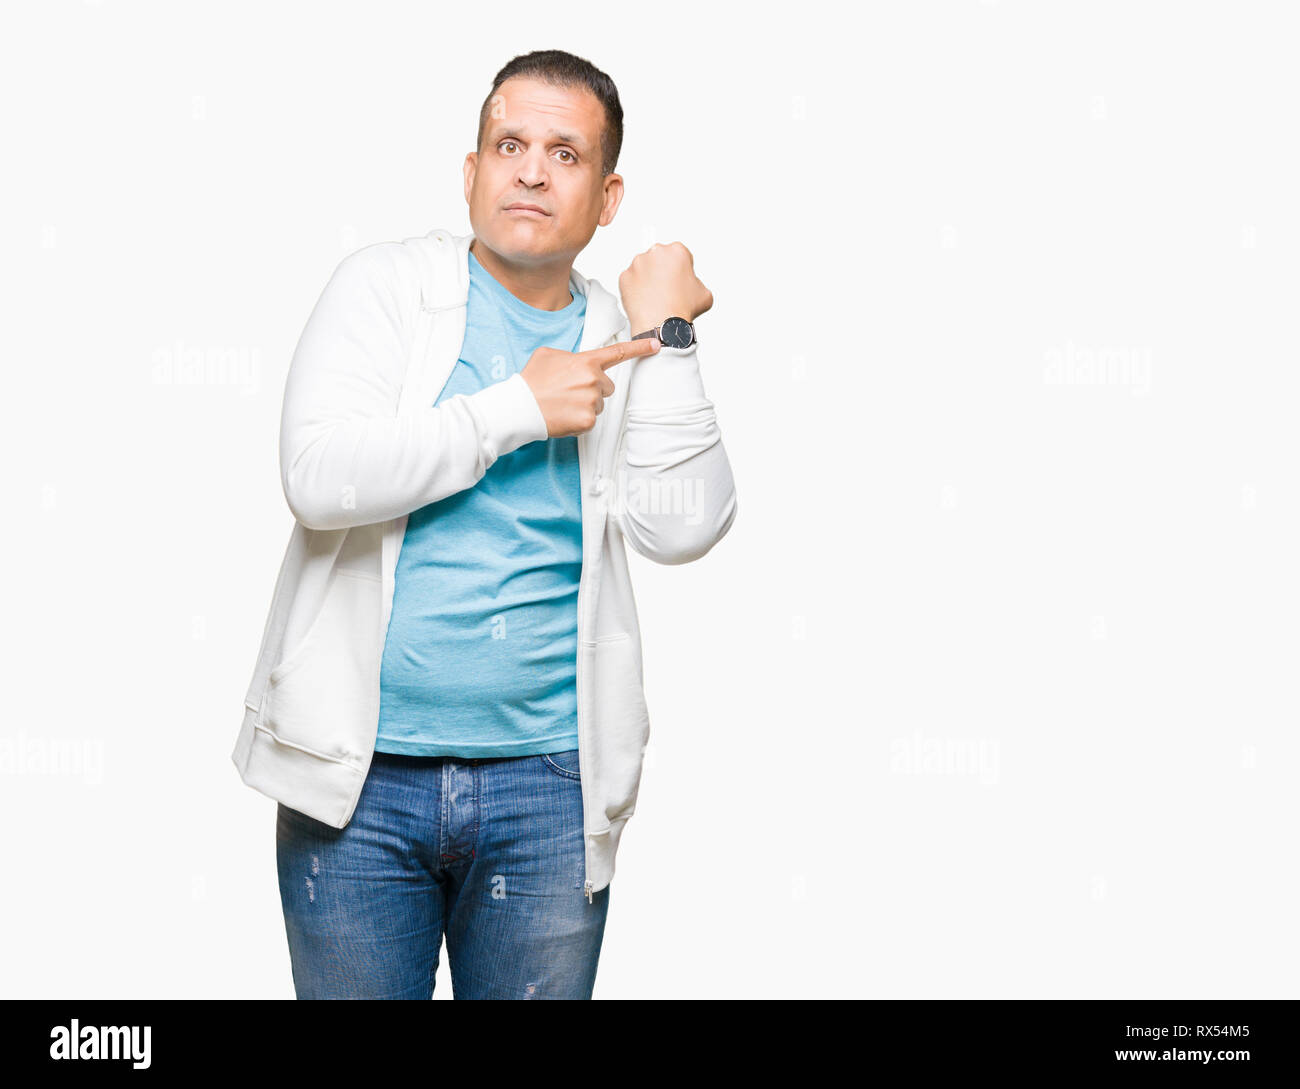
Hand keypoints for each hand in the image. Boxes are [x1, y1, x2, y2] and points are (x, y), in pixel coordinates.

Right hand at [520, 337, 660, 436]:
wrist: (520, 407)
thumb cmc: (532, 381)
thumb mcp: (548, 355)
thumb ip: (570, 356)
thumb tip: (576, 364)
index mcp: (586, 362)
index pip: (618, 353)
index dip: (640, 349)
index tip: (657, 345)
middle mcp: (593, 380)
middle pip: (607, 386)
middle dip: (593, 389)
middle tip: (570, 392)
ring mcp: (591, 401)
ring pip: (598, 404)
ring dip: (585, 405)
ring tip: (563, 404)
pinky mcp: (587, 421)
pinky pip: (590, 420)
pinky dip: (579, 420)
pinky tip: (563, 415)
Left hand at [619, 241, 713, 333]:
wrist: (661, 325)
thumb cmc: (681, 310)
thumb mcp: (704, 294)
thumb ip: (696, 283)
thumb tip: (691, 286)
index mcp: (677, 251)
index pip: (679, 255)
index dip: (681, 270)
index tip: (679, 280)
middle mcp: (656, 252)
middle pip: (659, 258)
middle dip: (662, 271)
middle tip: (667, 289)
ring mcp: (637, 264)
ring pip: (643, 268)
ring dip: (648, 278)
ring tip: (655, 297)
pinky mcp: (624, 276)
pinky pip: (631, 280)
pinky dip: (635, 288)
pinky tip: (644, 300)